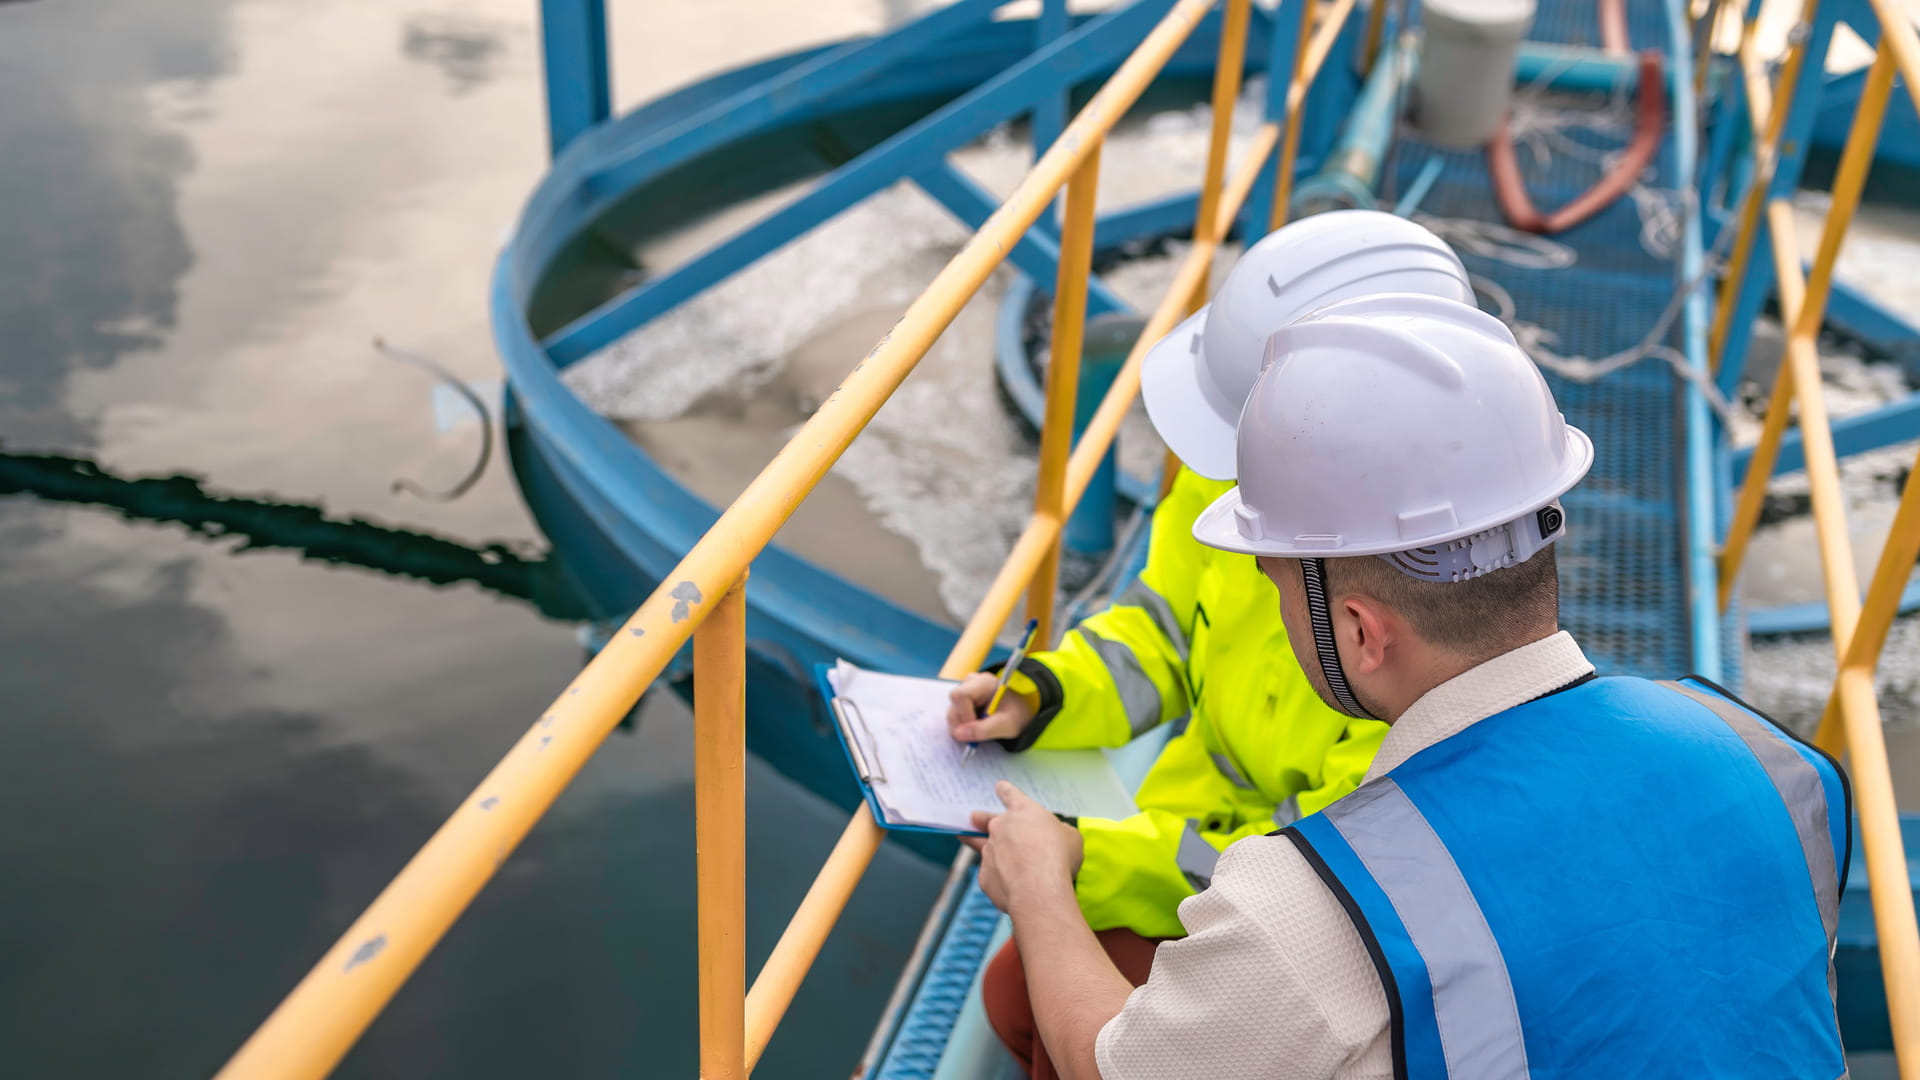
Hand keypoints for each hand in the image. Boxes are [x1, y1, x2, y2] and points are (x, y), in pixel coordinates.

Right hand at [947, 672, 1036, 743]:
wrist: (1020, 712)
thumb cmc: (1016, 714)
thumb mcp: (1006, 725)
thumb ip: (984, 730)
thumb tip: (958, 734)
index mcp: (984, 682)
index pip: (960, 696)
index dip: (964, 715)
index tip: (977, 727)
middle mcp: (971, 683)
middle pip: (954, 705)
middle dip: (963, 724)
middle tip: (979, 733)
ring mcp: (965, 691)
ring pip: (952, 712)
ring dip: (963, 727)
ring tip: (982, 728)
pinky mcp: (962, 701)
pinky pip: (954, 716)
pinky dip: (963, 726)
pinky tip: (977, 726)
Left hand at [961, 781, 1082, 913]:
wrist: (1038, 889)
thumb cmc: (1058, 857)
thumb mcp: (1070, 837)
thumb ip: (1060, 832)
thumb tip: (1057, 837)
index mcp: (1022, 811)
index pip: (1010, 794)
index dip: (1005, 790)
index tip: (1000, 787)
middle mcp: (1000, 828)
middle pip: (984, 819)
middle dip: (979, 818)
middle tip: (973, 817)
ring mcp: (989, 852)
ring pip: (979, 845)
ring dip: (976, 842)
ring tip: (964, 838)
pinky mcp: (985, 876)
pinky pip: (990, 875)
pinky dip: (997, 878)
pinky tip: (1010, 887)